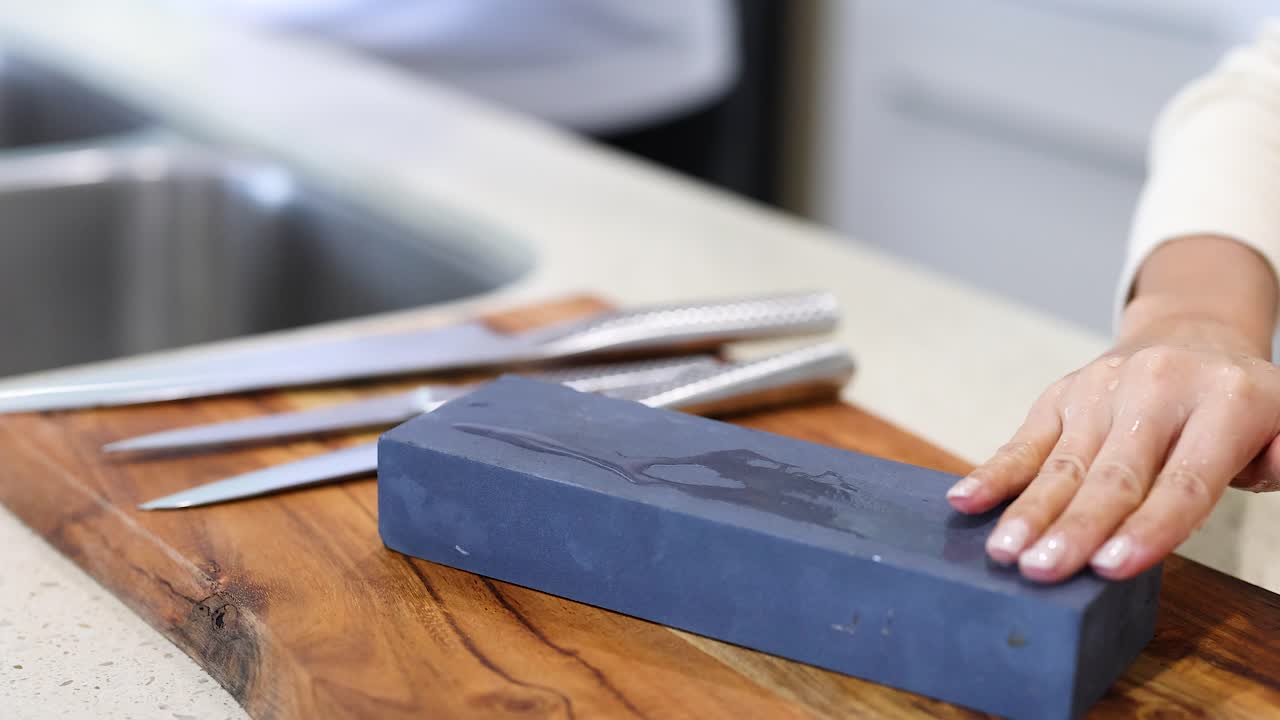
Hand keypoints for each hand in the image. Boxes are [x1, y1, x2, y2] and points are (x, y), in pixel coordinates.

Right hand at [947, 314, 1279, 582]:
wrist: (1188, 338)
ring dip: (1029, 511)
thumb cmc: (1234, 406)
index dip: (1149, 527)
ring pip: (1063, 463)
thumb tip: (1268, 469)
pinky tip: (966, 500)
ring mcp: (1101, 389)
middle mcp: (1158, 388)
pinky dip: (994, 473)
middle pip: (1113, 475)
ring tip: (1006, 552)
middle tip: (1044, 571)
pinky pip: (1024, 440)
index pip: (1184, 480)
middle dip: (1076, 527)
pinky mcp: (1060, 395)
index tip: (1113, 566)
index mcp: (1227, 402)